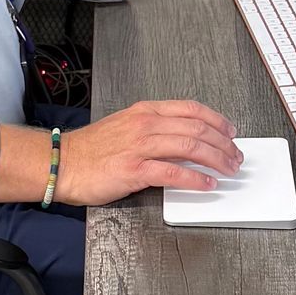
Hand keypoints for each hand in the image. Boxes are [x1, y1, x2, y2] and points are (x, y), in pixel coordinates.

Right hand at [54, 101, 241, 203]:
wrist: (61, 163)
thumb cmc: (90, 150)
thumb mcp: (125, 127)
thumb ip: (154, 130)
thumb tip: (183, 140)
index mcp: (145, 112)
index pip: (191, 110)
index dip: (216, 120)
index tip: (230, 131)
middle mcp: (145, 125)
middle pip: (196, 128)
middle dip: (222, 143)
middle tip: (235, 155)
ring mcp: (140, 147)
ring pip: (190, 147)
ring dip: (215, 159)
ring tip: (228, 169)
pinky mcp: (134, 171)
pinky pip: (173, 173)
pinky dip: (195, 179)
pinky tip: (207, 184)